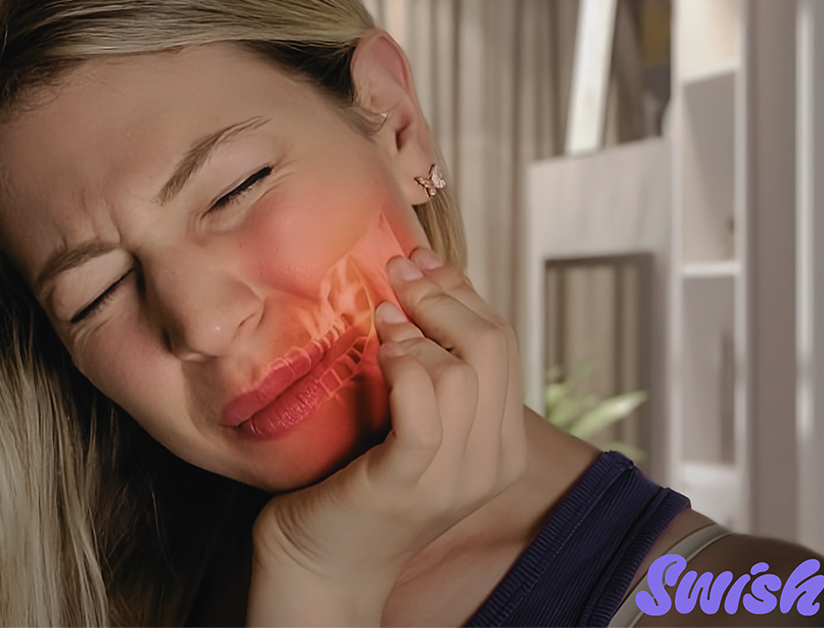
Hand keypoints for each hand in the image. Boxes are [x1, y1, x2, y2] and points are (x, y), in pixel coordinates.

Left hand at [246, 246, 526, 627]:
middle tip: (398, 272)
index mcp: (501, 445)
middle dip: (444, 296)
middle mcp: (490, 464)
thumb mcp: (410, 421)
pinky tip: (380, 352)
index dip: (463, 292)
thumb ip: (430, 372)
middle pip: (492, 347)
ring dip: (419, 331)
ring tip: (382, 319)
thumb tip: (419, 286)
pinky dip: (405, 367)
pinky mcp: (405, 485)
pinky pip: (424, 409)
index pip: (502, 344)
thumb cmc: (356, 481)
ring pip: (462, 371)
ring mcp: (452, 478)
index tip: (422, 260)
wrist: (321, 563)